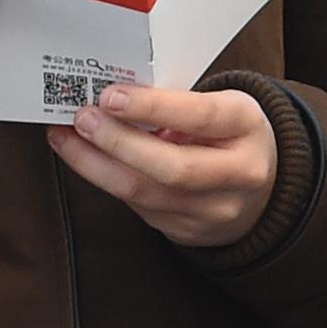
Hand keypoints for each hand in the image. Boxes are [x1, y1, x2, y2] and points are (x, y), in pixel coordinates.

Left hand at [49, 84, 279, 249]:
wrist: (258, 189)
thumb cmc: (229, 135)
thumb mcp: (218, 106)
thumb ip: (176, 103)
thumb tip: (112, 99)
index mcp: (247, 127)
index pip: (201, 116)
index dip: (153, 107)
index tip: (110, 97)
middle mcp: (239, 173)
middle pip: (172, 167)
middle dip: (118, 142)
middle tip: (83, 119)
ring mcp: (214, 209)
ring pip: (146, 194)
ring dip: (97, 165)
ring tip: (68, 139)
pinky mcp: (188, 231)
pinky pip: (138, 207)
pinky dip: (107, 180)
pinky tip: (87, 161)